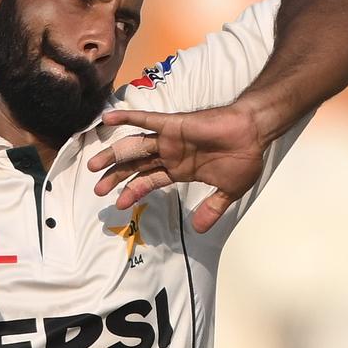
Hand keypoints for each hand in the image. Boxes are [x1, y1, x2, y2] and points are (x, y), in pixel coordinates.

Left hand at [88, 104, 266, 233]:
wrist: (254, 132)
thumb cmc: (244, 157)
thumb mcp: (227, 191)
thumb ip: (211, 209)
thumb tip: (198, 230)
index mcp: (179, 170)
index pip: (148, 182)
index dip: (132, 192)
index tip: (119, 205)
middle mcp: (169, 155)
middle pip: (135, 167)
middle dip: (115, 178)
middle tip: (97, 191)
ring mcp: (169, 140)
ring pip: (134, 147)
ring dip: (113, 155)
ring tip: (93, 166)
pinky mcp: (173, 124)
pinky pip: (146, 119)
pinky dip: (127, 118)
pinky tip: (107, 119)